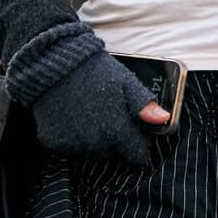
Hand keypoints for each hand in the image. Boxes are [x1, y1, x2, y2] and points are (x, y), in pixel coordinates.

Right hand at [6, 21, 171, 164]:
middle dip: (116, 142)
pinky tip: (73, 118)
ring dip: (95, 141)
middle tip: (111, 118)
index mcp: (116, 130)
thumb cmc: (94, 71)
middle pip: (114, 154)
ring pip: (92, 152)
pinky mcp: (54, 141)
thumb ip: (144, 105)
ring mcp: (73, 143)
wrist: (53, 63)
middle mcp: (95, 142)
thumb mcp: (125, 83)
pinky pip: (70, 147)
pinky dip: (74, 137)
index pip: (136, 154)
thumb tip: (164, 120)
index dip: (138, 146)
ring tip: (92, 116)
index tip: (136, 137)